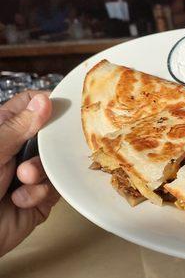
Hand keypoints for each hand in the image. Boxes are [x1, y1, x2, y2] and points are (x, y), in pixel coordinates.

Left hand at [0, 91, 58, 256]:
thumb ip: (19, 126)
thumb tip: (44, 99)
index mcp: (2, 131)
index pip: (28, 105)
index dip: (46, 104)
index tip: (63, 109)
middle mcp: (16, 150)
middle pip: (50, 134)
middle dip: (47, 147)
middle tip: (36, 152)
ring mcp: (30, 174)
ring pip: (55, 162)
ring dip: (40, 173)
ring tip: (23, 180)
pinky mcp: (40, 199)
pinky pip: (55, 188)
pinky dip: (39, 193)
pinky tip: (21, 200)